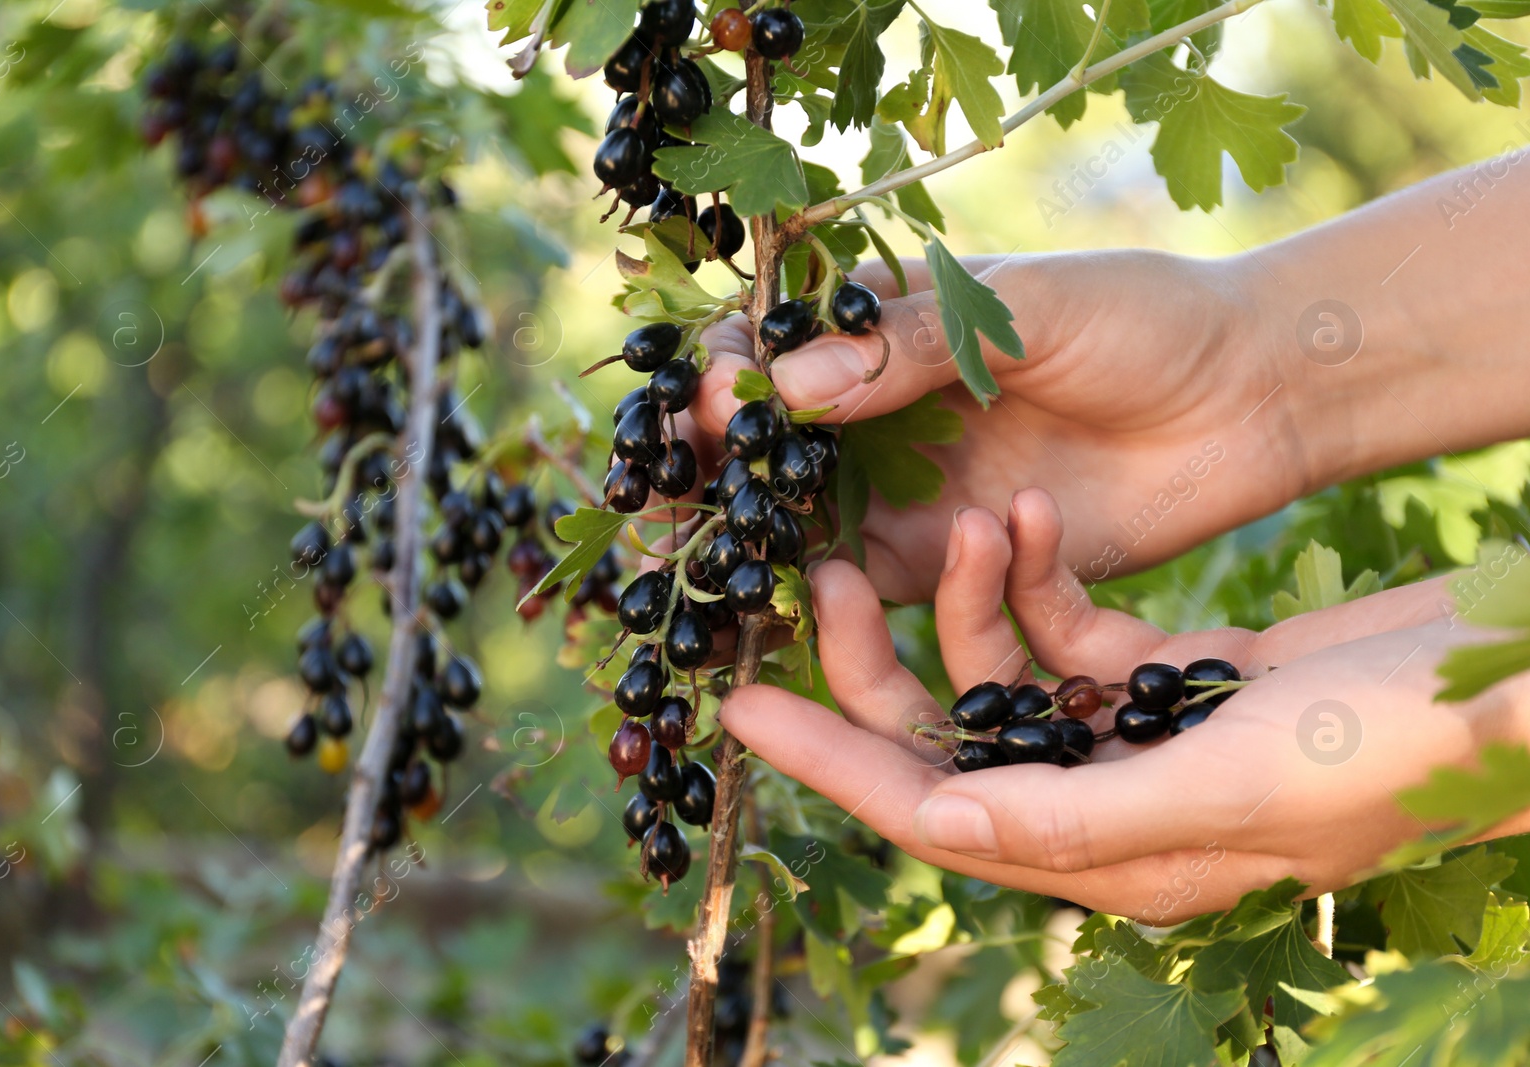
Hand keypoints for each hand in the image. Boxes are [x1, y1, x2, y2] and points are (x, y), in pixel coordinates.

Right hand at [679, 251, 1310, 604]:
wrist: (1254, 401)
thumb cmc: (1146, 322)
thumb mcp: (1029, 309)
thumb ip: (913, 346)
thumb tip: (785, 385)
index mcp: (889, 329)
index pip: (776, 352)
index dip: (728, 379)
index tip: (709, 403)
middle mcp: (885, 417)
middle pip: (770, 453)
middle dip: (715, 479)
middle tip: (669, 506)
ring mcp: (917, 494)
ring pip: (806, 530)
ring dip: (754, 550)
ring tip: (713, 567)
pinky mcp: (960, 568)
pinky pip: (880, 594)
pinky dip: (835, 603)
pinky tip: (807, 596)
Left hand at [718, 491, 1529, 920]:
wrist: (1516, 670)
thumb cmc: (1405, 742)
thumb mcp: (1239, 782)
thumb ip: (1086, 814)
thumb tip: (936, 820)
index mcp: (1117, 857)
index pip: (932, 813)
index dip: (829, 762)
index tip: (737, 704)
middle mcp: (1110, 805)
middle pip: (945, 740)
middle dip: (875, 663)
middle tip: (817, 575)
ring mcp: (1138, 735)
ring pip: (1002, 673)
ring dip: (972, 597)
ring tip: (970, 516)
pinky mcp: (1172, 672)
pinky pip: (1070, 624)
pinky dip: (1041, 574)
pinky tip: (1031, 517)